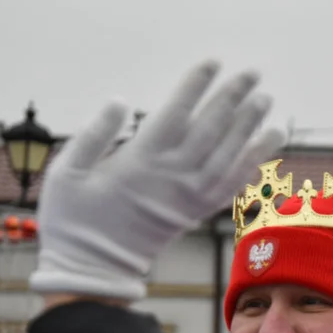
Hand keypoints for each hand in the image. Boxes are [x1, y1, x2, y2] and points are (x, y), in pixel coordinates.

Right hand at [30, 60, 283, 300]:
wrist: (94, 270)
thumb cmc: (73, 219)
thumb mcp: (66, 174)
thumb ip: (93, 134)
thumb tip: (120, 101)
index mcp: (138, 163)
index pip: (174, 115)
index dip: (195, 87)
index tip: (213, 63)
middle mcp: (170, 178)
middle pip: (210, 131)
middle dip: (233, 99)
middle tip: (253, 73)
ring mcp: (187, 197)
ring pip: (228, 156)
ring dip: (250, 128)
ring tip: (266, 101)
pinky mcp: (195, 213)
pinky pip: (231, 186)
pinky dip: (252, 163)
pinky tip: (266, 144)